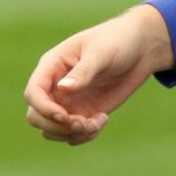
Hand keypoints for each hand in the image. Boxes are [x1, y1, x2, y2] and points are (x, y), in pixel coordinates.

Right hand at [24, 6, 174, 145]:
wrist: (142, 48)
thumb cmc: (118, 40)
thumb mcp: (101, 52)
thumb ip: (83, 71)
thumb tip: (62, 88)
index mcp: (52, 66)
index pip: (33, 93)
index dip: (43, 108)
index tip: (65, 117)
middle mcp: (55, 87)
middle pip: (36, 117)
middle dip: (56, 127)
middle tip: (83, 124)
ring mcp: (69, 101)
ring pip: (53, 130)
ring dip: (71, 134)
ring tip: (96, 124)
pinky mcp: (85, 111)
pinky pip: (74, 133)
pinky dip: (85, 135)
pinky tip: (103, 120)